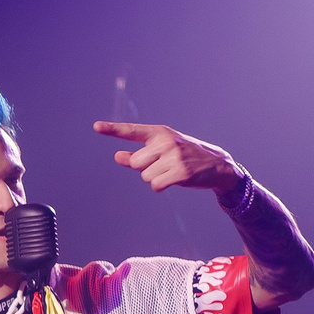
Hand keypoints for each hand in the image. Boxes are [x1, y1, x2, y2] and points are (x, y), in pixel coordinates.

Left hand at [94, 121, 242, 199]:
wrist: (217, 165)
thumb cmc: (184, 157)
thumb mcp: (162, 151)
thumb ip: (138, 154)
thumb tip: (117, 156)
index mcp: (160, 133)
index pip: (132, 131)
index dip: (113, 130)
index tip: (95, 126)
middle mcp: (165, 141)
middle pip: (136, 163)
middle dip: (146, 169)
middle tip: (165, 165)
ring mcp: (174, 156)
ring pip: (145, 176)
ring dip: (156, 179)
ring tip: (173, 171)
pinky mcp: (180, 171)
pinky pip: (155, 185)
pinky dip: (161, 187)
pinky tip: (175, 180)